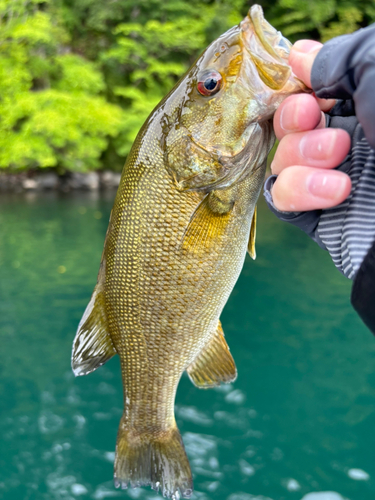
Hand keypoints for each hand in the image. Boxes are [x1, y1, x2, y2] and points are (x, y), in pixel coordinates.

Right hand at [271, 40, 351, 211]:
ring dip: (299, 154)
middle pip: (286, 126)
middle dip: (293, 119)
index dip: (294, 86)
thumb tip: (297, 55)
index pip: (306, 92)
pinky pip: (283, 200)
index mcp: (358, 102)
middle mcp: (341, 139)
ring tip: (339, 152)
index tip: (301, 81)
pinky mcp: (321, 215)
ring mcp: (327, 178)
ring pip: (281, 162)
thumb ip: (336, 61)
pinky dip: (298, 191)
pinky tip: (336, 190)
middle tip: (313, 116)